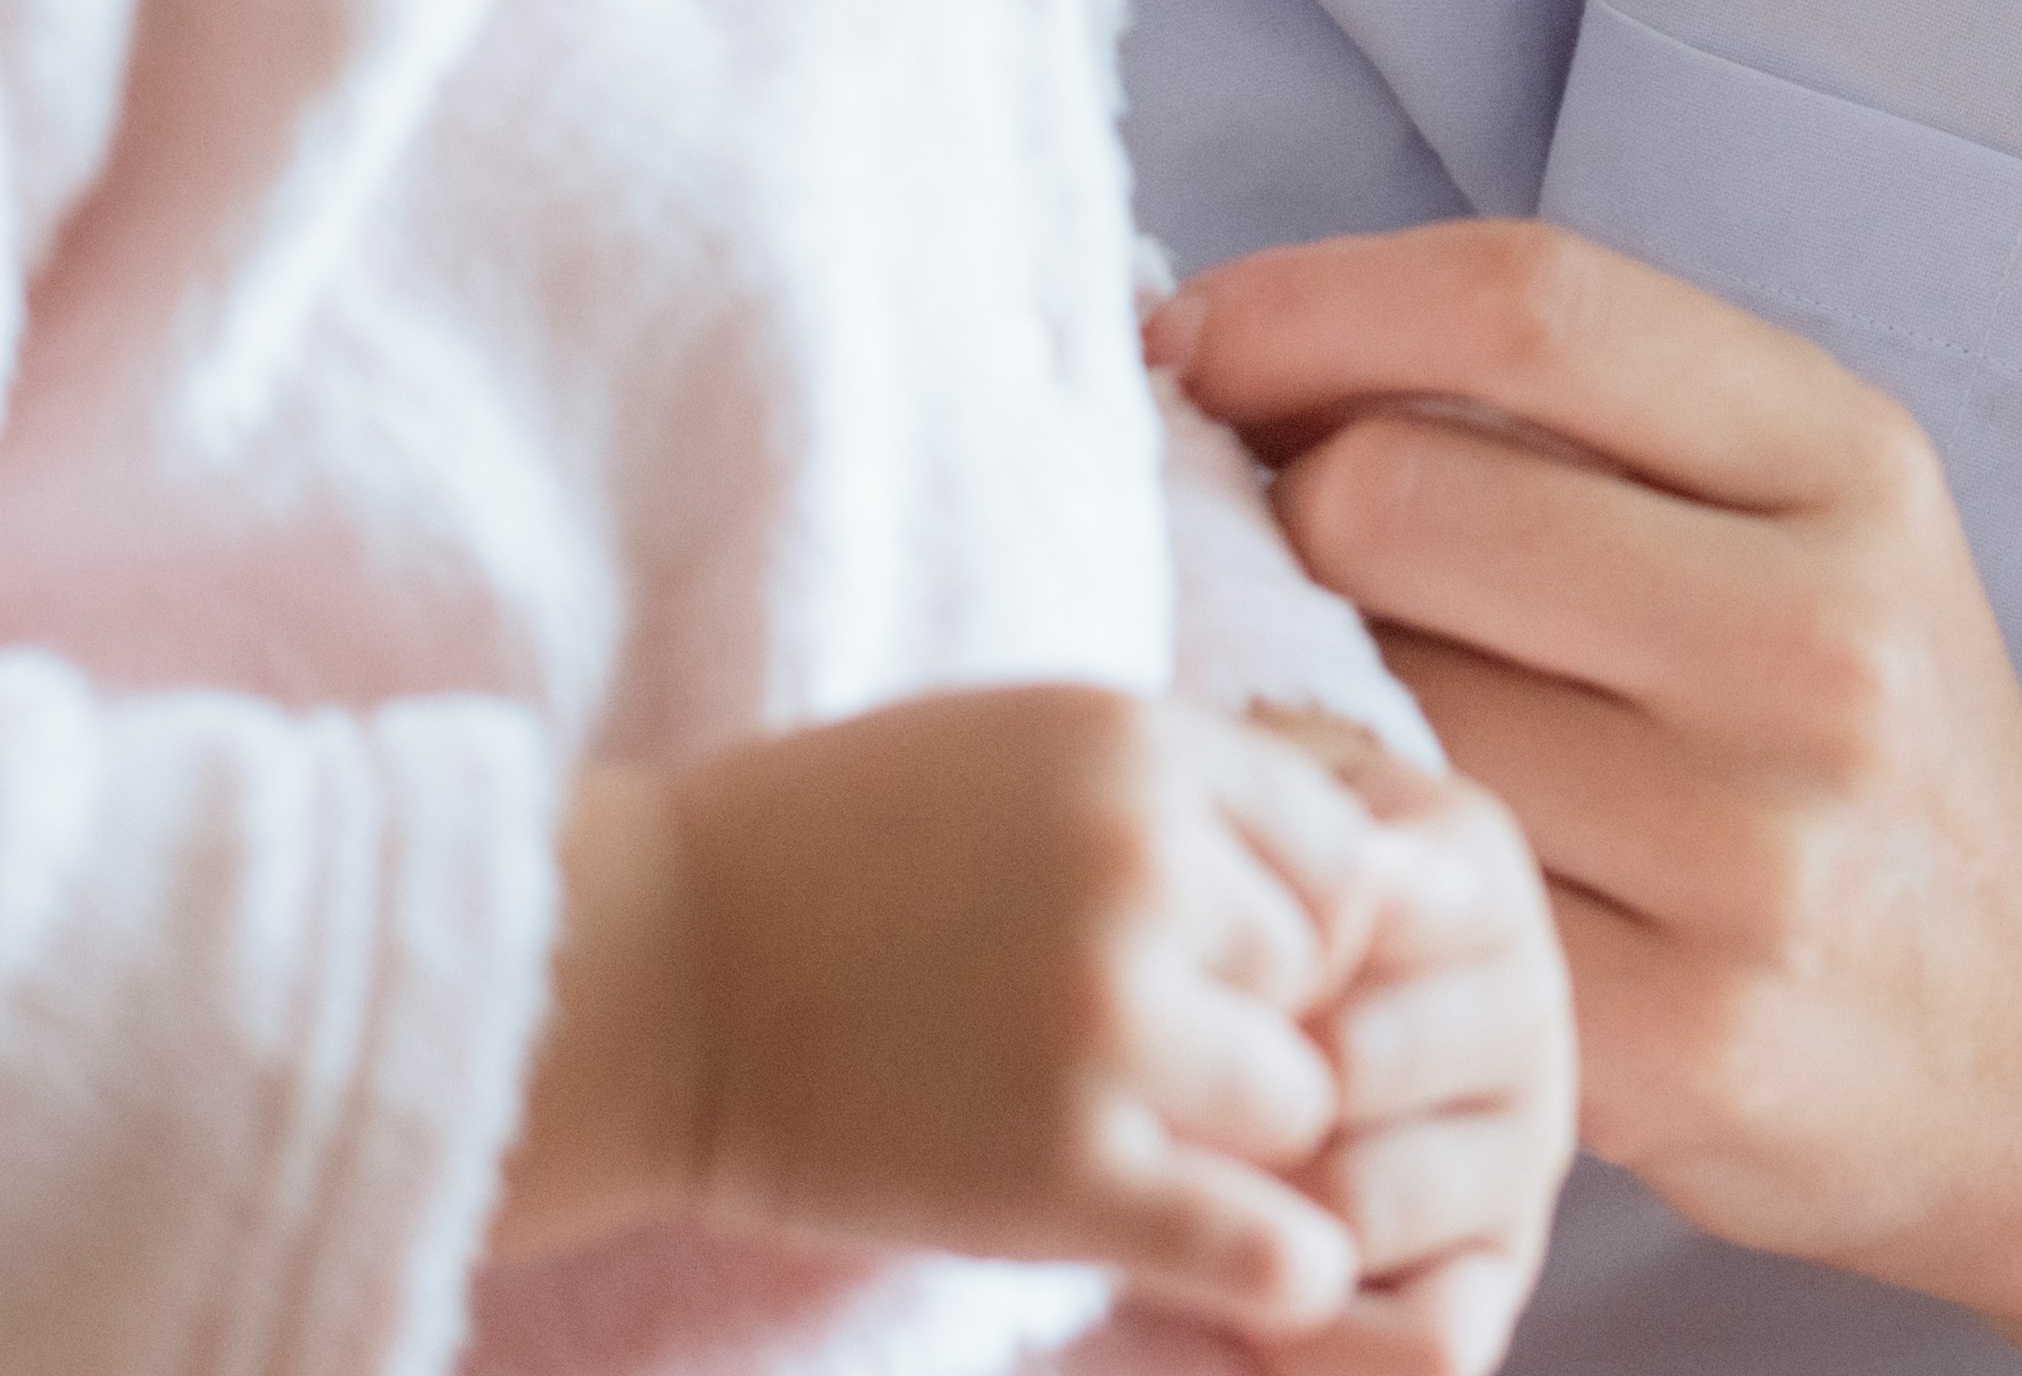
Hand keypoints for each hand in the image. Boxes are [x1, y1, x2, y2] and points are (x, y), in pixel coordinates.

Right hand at [498, 688, 1386, 1342]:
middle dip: (1257, 1023)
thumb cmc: (835, 854)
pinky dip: (1279, 1265)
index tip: (1221, 962)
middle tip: (1150, 1056)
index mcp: (1142, 748)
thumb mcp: (1028, 747)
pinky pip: (1255, 1235)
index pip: (1344, 850)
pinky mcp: (1056, 1168)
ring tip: (1137, 1135)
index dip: (1297, 919)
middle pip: (1322, 975)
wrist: (643, 972)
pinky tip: (1267, 1273)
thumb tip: (1378, 876)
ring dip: (1240, 1135)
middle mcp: (1141, 867)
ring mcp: (1101, 1020)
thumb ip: (1189, 793)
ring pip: (1299, 1099)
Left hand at [1154, 224, 2021, 1375]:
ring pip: (1370, 709)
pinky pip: (1407, 906)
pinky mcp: (1672, 1041)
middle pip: (1394, 499)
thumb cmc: (1866, 748)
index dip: (1308, 304)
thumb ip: (1583, 430)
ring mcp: (1749, 849)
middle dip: (1273, 517)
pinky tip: (1360, 876)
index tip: (1187, 343)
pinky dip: (1344, 877)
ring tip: (1316, 726)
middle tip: (1242, 563)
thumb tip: (1253, 354)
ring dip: (1287, 709)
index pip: (1527, 305)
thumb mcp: (1810, 527)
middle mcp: (1817, 640)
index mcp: (1850, 467)